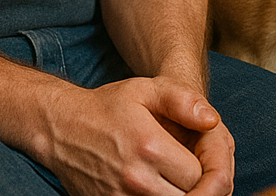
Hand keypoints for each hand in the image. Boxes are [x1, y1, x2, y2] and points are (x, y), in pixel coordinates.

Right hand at [38, 75, 233, 195]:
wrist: (63, 128)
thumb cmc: (108, 107)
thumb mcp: (145, 89)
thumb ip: (182, 100)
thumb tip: (212, 120)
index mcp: (149, 146)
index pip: (200, 175)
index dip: (208, 166)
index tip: (201, 155)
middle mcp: (136, 179)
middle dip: (201, 187)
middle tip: (197, 172)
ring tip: (181, 180)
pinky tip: (162, 188)